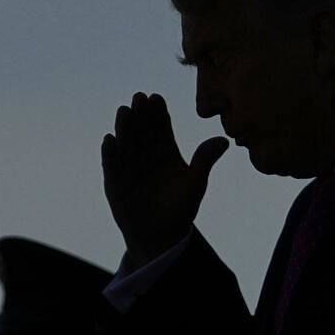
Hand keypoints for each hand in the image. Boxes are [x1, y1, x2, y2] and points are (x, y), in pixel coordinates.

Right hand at [101, 92, 228, 266]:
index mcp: (166, 153)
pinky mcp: (116, 184)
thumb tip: (224, 140)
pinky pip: (112, 167)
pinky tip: (110, 140)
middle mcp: (146, 157)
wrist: (162, 237)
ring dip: (124, 128)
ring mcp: (129, 169)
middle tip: (140, 97)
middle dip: (141, 115)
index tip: (157, 97)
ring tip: (125, 112)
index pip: (161, 129)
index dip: (158, 114)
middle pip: (142, 131)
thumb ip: (205, 160)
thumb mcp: (195, 183)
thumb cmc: (180, 209)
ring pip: (126, 144)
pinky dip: (111, 154)